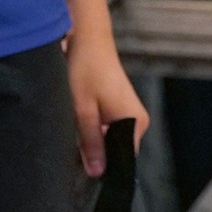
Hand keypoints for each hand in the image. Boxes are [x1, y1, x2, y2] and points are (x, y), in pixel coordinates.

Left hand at [68, 34, 149, 176]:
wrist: (88, 39)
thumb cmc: (87, 69)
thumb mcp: (83, 110)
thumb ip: (91, 142)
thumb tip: (97, 172)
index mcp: (135, 122)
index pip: (124, 159)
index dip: (103, 166)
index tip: (83, 167)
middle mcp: (138, 120)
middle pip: (117, 151)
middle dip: (95, 152)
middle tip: (73, 144)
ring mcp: (129, 113)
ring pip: (110, 140)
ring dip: (92, 139)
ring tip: (76, 126)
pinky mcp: (120, 108)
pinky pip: (108, 129)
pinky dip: (93, 129)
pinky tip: (80, 119)